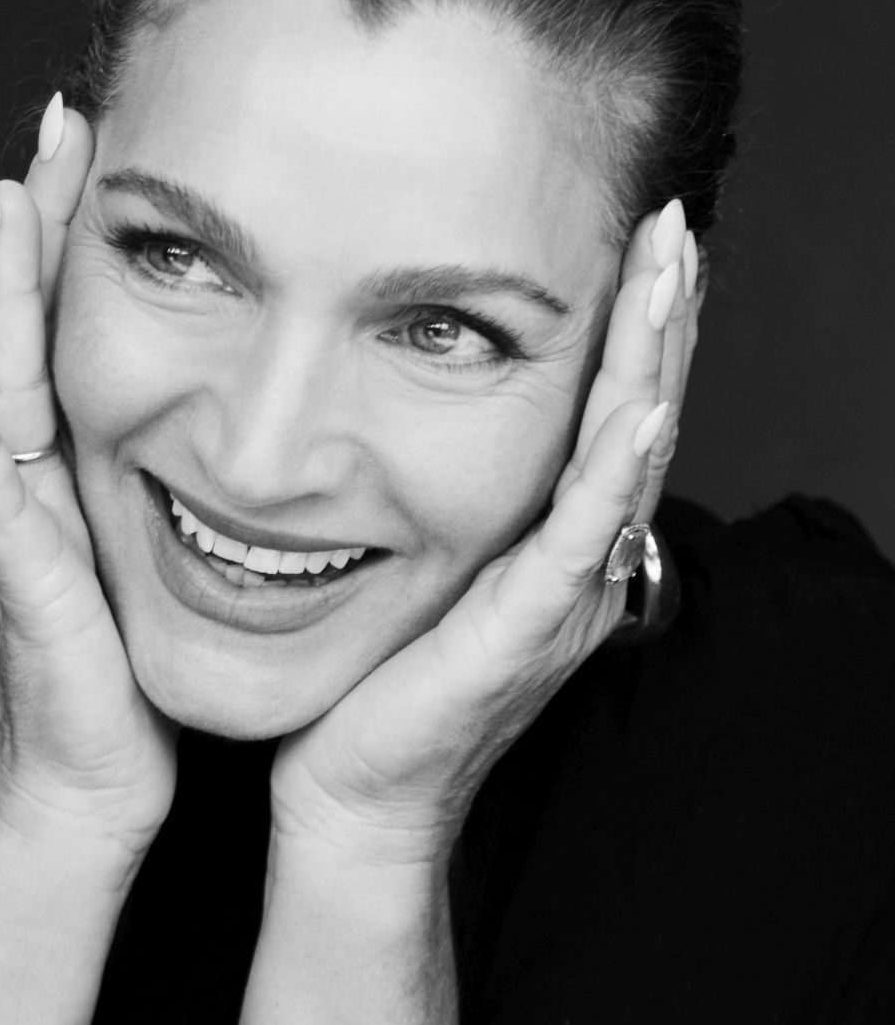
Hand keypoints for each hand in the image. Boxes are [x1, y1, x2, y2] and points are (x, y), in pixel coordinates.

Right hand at [0, 99, 177, 857]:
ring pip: (0, 379)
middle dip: (39, 216)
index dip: (83, 223)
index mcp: (80, 456)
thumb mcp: (168, 541)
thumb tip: (268, 397)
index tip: (106, 128)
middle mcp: (36, 471)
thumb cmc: (137, 665)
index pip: (78, 313)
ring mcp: (19, 517)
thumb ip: (188, 469)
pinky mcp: (22, 581)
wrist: (99, 777)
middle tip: (55, 117)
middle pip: (30, 317)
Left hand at [270, 199, 698, 867]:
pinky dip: (614, 470)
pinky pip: (583, 539)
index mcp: (554, 541)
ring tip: (673, 274)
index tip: (641, 236)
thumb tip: (401, 412)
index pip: (610, 412)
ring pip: (626, 459)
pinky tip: (639, 408)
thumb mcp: (413, 563)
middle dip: (660, 316)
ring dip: (653, 360)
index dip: (634, 326)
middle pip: (638, 417)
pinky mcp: (524, 632)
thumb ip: (435, 496)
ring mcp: (562, 597)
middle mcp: (579, 564)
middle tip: (674, 225)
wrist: (351, 800)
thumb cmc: (368, 687)